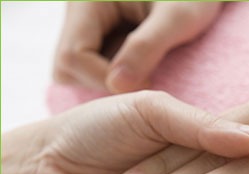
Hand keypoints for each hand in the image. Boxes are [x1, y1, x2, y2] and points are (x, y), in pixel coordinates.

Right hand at [54, 1, 221, 92]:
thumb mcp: (177, 16)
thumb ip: (147, 47)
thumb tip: (116, 86)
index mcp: (88, 0)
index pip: (73, 56)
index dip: (104, 80)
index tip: (146, 82)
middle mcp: (79, 14)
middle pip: (66, 67)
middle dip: (102, 82)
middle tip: (142, 78)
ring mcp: (87, 28)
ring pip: (76, 72)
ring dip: (107, 81)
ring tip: (142, 71)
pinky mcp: (98, 38)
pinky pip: (93, 69)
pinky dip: (114, 76)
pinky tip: (139, 67)